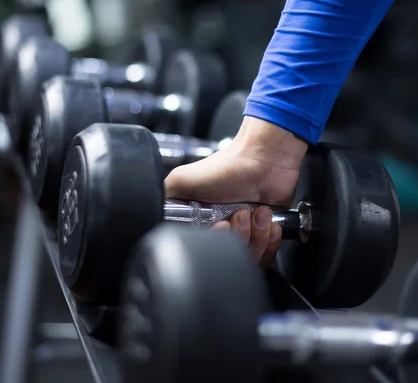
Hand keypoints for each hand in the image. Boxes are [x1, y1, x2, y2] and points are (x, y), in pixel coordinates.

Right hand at [164, 116, 307, 266]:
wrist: (263, 159)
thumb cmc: (226, 168)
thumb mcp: (180, 181)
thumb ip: (159, 202)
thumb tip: (147, 218)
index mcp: (201, 225)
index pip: (205, 254)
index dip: (214, 242)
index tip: (220, 224)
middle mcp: (222, 232)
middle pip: (228, 259)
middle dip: (238, 234)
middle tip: (240, 212)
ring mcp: (246, 234)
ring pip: (251, 257)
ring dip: (256, 232)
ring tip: (255, 211)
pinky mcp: (266, 234)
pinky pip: (269, 253)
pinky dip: (270, 237)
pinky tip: (266, 218)